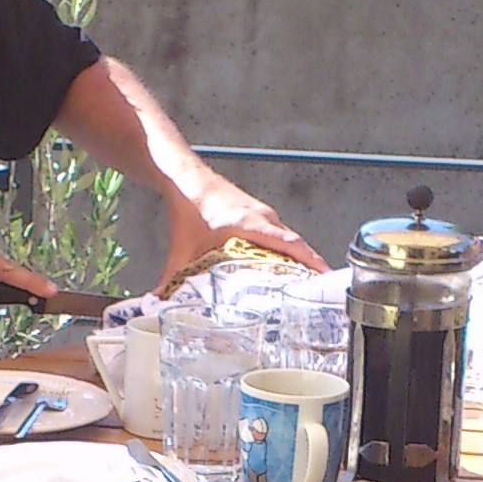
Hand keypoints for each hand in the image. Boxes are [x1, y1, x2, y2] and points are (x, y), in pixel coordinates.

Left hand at [165, 183, 325, 277]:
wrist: (184, 178)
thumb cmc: (187, 208)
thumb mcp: (180, 250)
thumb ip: (169, 280)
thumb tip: (155, 304)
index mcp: (251, 226)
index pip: (292, 245)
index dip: (312, 262)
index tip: (326, 280)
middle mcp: (263, 218)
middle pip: (297, 245)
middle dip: (311, 268)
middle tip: (322, 293)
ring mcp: (263, 213)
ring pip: (290, 238)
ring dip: (300, 259)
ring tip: (310, 285)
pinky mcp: (258, 213)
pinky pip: (281, 233)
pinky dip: (288, 250)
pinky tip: (285, 267)